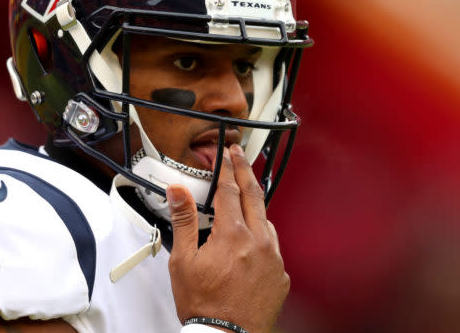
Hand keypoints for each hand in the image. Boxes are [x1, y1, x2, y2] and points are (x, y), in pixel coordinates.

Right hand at [167, 144, 289, 332]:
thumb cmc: (204, 304)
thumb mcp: (183, 260)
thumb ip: (184, 221)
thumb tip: (178, 192)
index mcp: (233, 234)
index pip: (230, 189)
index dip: (227, 168)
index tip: (227, 155)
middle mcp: (258, 242)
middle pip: (254, 195)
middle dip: (246, 172)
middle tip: (241, 156)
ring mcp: (273, 258)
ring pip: (266, 220)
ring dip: (255, 206)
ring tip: (244, 201)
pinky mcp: (280, 275)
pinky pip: (274, 246)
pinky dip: (262, 238)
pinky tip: (252, 243)